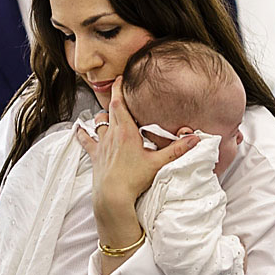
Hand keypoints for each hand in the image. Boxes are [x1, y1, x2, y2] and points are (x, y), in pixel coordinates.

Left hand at [76, 78, 197, 218]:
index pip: (120, 103)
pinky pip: (86, 141)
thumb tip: (195, 139)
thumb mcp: (159, 163)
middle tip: (118, 88)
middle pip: (110, 110)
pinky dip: (82, 133)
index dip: (119, 88)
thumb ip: (177, 149)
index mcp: (126, 132)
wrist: (113, 197)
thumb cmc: (134, 180)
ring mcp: (101, 145)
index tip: (121, 78)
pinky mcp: (95, 156)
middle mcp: (111, 135)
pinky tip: (78, 129)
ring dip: (103, 116)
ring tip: (107, 112)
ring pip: (99, 123)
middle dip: (114, 98)